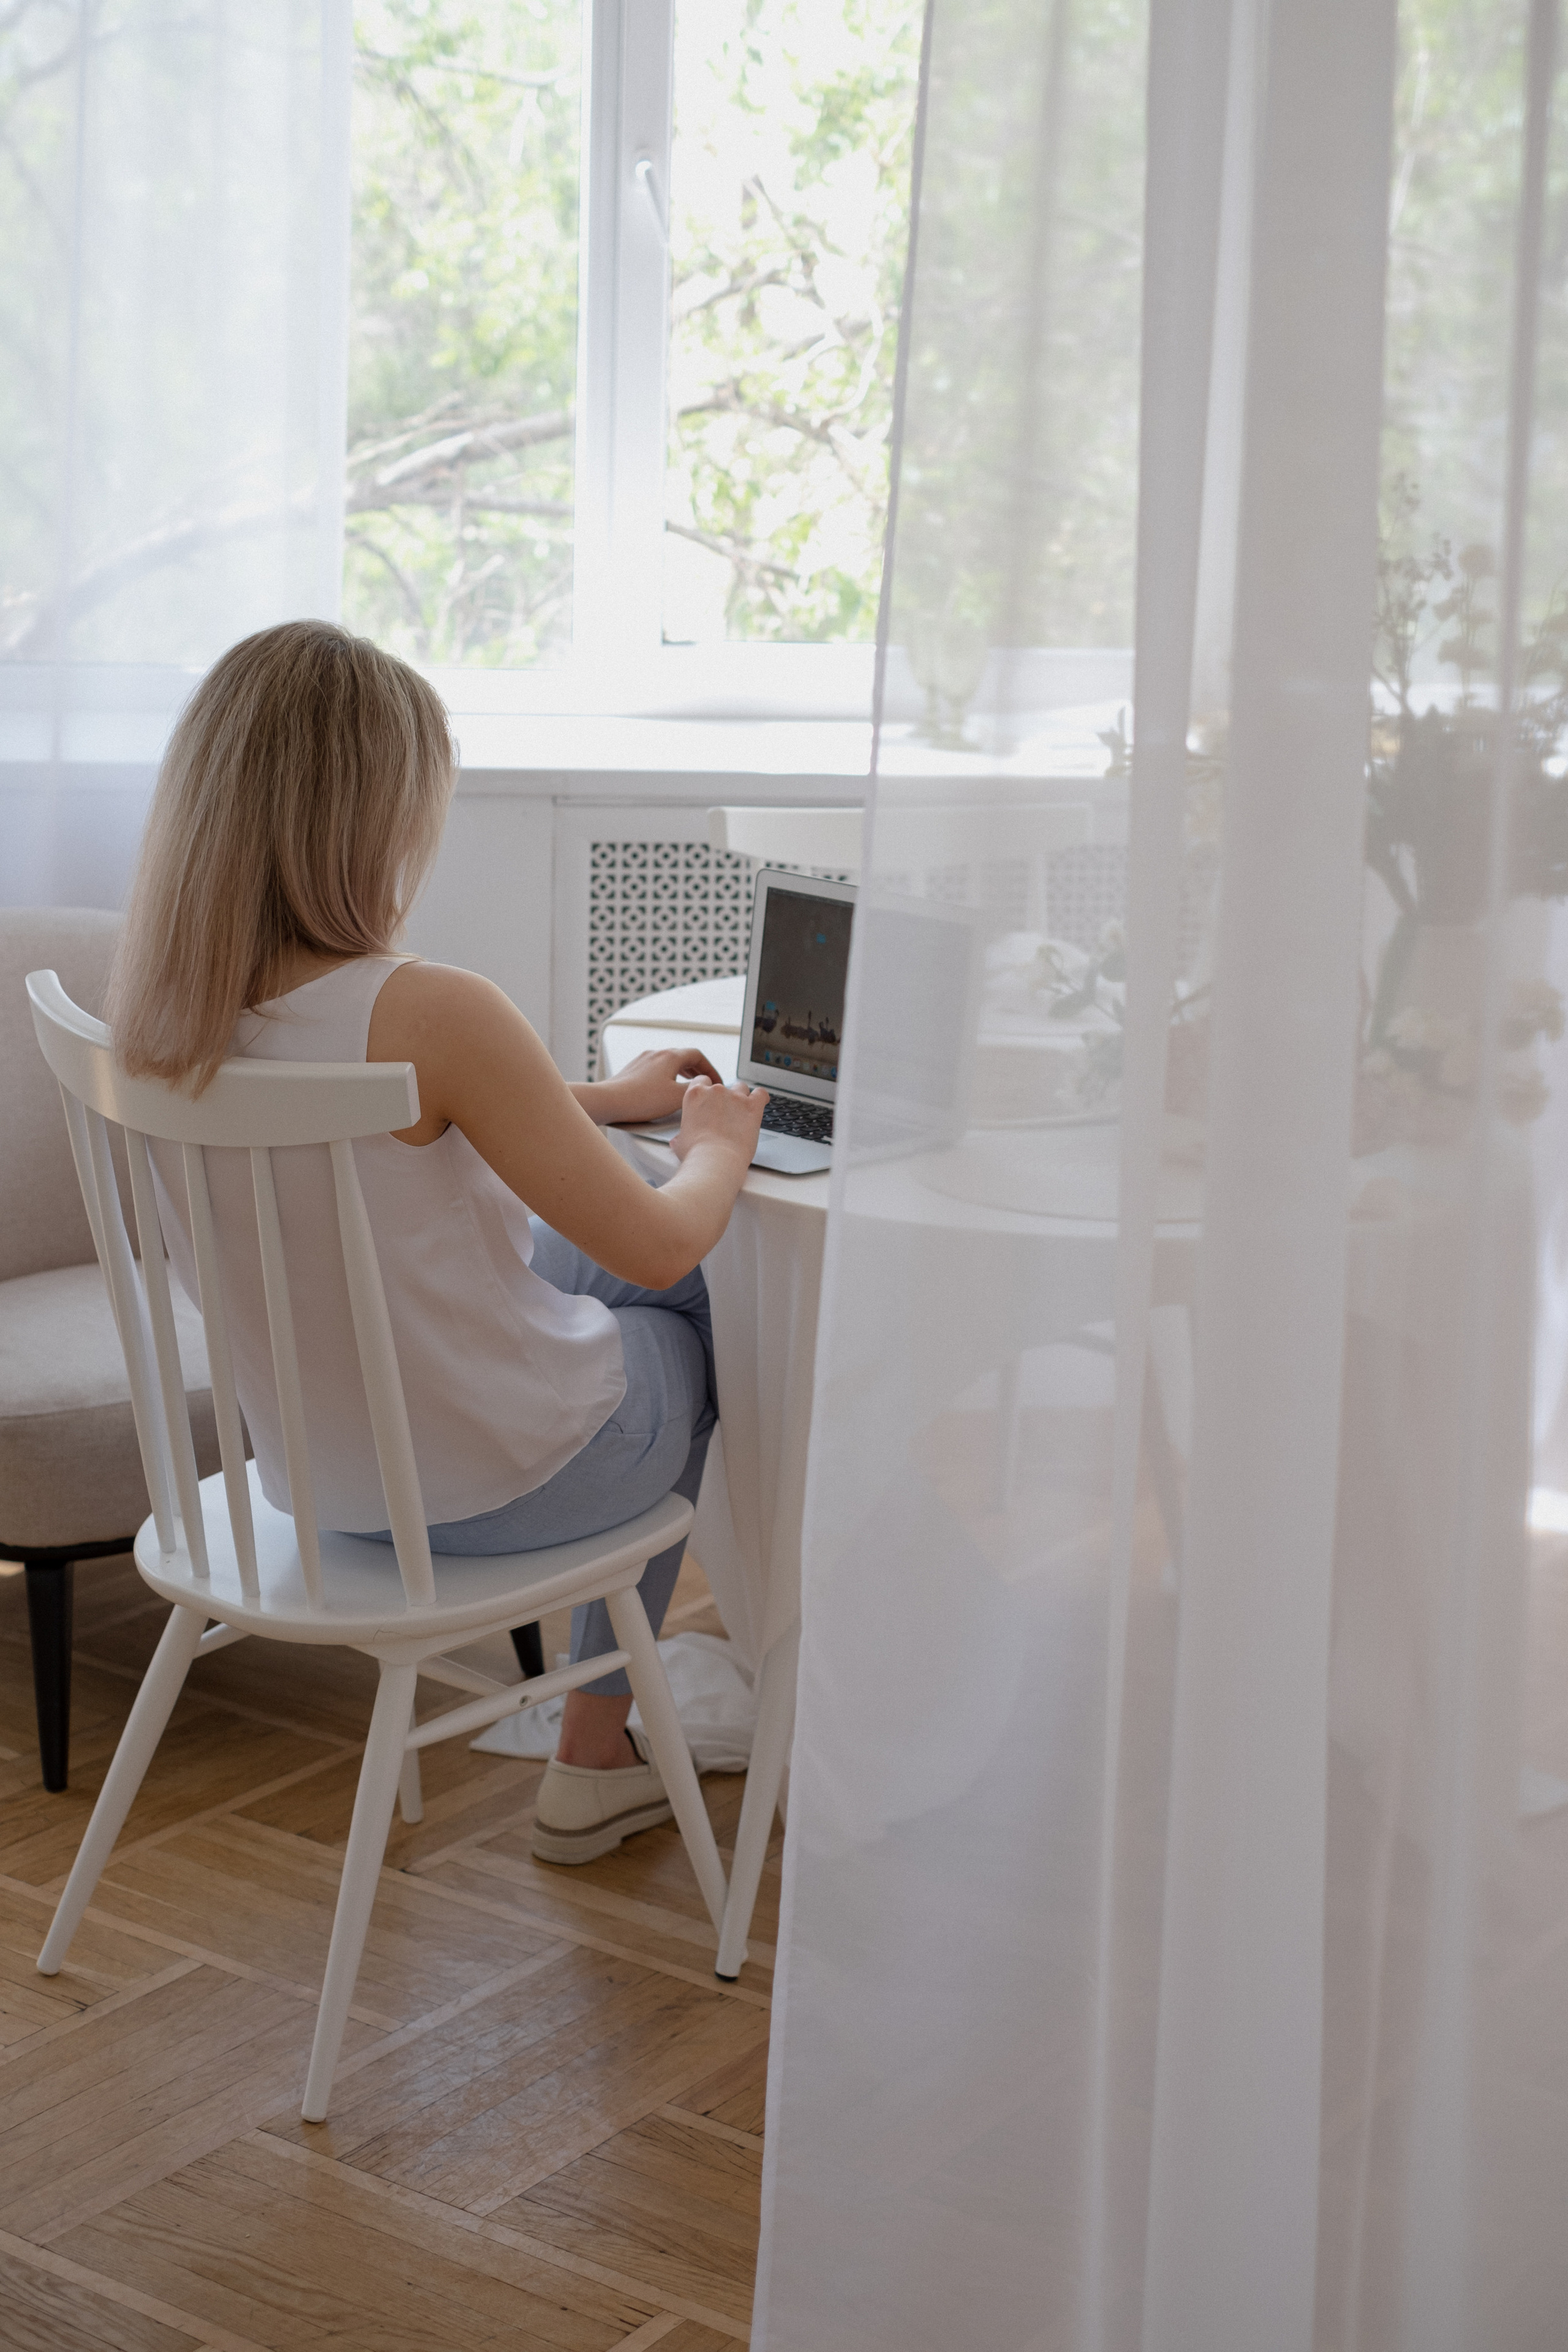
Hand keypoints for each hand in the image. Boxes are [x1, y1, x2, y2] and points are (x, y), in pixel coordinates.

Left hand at [593, 1046, 724, 1125]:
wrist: (609, 1101)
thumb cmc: (641, 1099)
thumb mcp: (677, 1097)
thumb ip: (695, 1088)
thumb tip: (703, 1084)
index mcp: (670, 1056)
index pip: (698, 1055)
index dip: (710, 1068)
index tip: (716, 1081)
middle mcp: (656, 1054)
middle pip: (683, 1056)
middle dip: (697, 1069)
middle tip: (704, 1082)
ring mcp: (642, 1060)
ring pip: (668, 1062)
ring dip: (681, 1072)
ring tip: (687, 1084)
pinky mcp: (632, 1070)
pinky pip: (655, 1069)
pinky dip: (666, 1076)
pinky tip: (664, 1089)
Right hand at [670, 1075, 767, 1169]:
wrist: (715, 1161)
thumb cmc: (696, 1154)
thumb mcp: (680, 1142)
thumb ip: (681, 1135)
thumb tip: (677, 1141)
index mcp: (695, 1095)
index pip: (701, 1081)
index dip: (706, 1090)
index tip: (709, 1098)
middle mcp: (715, 1091)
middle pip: (722, 1086)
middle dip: (723, 1098)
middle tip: (724, 1114)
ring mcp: (735, 1097)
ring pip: (741, 1088)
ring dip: (742, 1097)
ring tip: (742, 1111)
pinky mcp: (752, 1106)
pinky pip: (761, 1094)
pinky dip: (761, 1098)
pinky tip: (761, 1103)